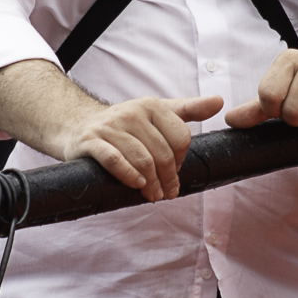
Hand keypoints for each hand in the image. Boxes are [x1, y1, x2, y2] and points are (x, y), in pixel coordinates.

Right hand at [57, 94, 222, 199]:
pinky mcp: (90, 142)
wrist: (77, 126)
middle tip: (168, 193)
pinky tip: (137, 185)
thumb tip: (219, 101)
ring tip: (154, 195)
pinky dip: (128, 175)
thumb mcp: (156, 114)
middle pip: (163, 153)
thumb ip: (188, 110)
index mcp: (151, 106)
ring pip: (142, 159)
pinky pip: (114, 160)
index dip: (181, 160)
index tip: (175, 171)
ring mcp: (110, 127)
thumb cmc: (124, 126)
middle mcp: (131, 112)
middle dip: (169, 178)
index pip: (181, 138)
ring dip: (152, 184)